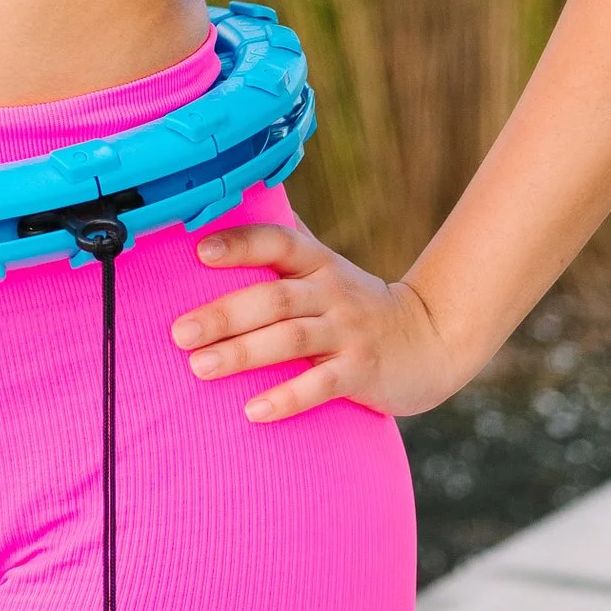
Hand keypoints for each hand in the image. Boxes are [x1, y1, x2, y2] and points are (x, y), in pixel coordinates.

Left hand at [171, 216, 469, 422]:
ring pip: (291, 339)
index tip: (199, 251)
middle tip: (179, 332)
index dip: (240, 244)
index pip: (277, 243)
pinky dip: (287, 397)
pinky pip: (321, 384)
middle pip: (274, 298)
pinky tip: (253, 411)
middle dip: (224, 314)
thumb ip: (288, 246)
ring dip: (243, 353)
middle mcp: (332, 292)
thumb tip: (239, 199)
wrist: (430, 339)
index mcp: (318, 263)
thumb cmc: (359, 304)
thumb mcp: (328, 268)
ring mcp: (348, 331)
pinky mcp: (362, 371)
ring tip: (199, 367)